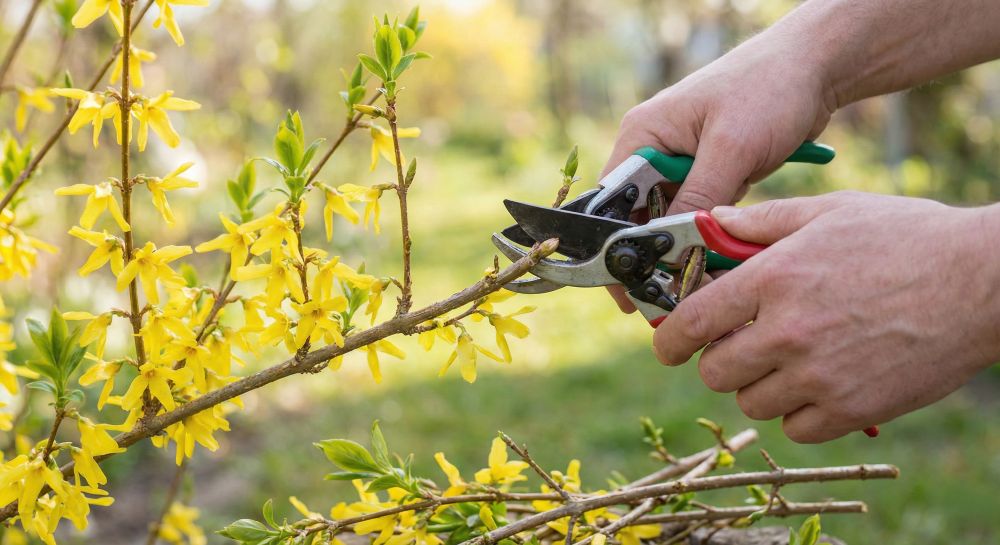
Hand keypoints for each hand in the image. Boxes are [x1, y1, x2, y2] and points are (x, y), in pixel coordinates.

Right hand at [602, 32, 836, 311]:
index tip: (627, 283)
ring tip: (690, 286)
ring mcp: (682, 164)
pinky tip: (712, 265)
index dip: (615, 243)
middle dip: (650, 255)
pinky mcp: (709, 174)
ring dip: (679, 249)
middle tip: (661, 297)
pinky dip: (703, 239)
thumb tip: (673, 247)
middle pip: (637, 215)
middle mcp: (654, 150)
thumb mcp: (731, 146)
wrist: (815, 67)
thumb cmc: (768, 88)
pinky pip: (695, 216)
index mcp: (643, 134)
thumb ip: (699, 196)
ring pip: (667, 221)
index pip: (612, 199)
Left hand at [653, 191, 999, 442]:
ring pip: (751, 403)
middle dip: (719, 360)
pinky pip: (795, 428)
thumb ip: (763, 221)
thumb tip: (712, 222)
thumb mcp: (831, 212)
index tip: (669, 346)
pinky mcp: (853, 409)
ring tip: (789, 361)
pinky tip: (818, 384)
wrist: (984, 281)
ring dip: (760, 386)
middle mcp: (787, 331)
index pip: (690, 323)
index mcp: (773, 279)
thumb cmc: (907, 238)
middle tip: (741, 346)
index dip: (670, 340)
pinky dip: (799, 412)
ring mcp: (819, 375)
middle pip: (714, 372)